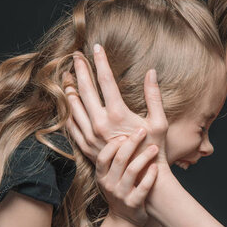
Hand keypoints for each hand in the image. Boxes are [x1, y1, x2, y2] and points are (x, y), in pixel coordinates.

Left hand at [64, 44, 167, 163]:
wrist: (141, 179)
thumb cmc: (154, 150)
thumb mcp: (159, 122)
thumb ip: (154, 96)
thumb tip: (152, 72)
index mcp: (117, 114)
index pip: (105, 80)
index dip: (101, 61)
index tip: (96, 47)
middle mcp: (100, 123)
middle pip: (85, 89)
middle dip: (80, 70)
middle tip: (76, 56)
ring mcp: (90, 136)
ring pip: (73, 106)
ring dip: (69, 88)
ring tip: (67, 76)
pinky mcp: (86, 147)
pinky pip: (71, 124)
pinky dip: (67, 110)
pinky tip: (67, 103)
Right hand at [97, 129, 158, 226]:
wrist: (124, 220)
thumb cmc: (120, 191)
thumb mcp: (109, 177)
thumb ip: (113, 159)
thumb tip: (121, 132)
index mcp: (101, 176)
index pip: (103, 157)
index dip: (113, 144)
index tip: (125, 133)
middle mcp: (109, 185)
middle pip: (119, 160)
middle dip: (132, 143)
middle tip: (142, 130)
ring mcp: (121, 195)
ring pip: (132, 171)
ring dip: (144, 157)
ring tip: (154, 148)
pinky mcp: (134, 204)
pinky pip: (143, 187)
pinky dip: (150, 176)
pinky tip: (155, 166)